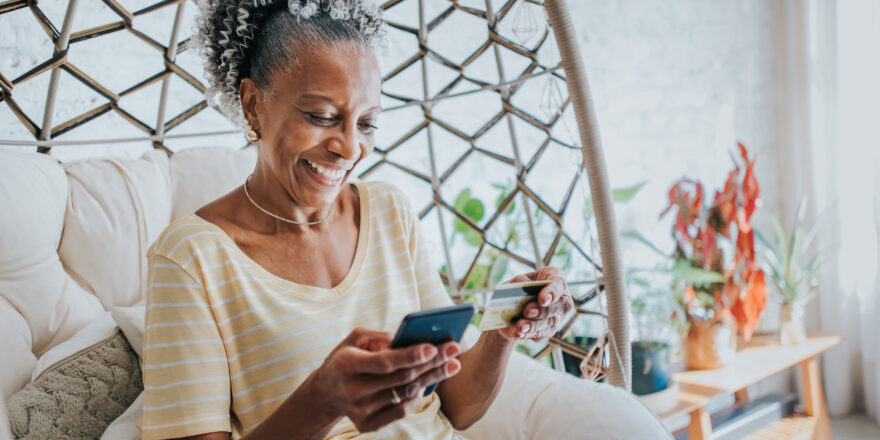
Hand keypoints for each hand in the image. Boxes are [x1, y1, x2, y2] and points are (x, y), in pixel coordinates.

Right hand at [307, 328, 461, 431]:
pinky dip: (415, 397)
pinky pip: (399, 412)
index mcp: (347, 365)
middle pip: (401, 377)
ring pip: (404, 393)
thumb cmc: (345, 359)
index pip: (385, 362)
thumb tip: (403, 340)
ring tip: (452, 364)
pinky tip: (428, 383)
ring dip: (432, 378)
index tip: (433, 346)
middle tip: (455, 350)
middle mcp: (353, 390)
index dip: (410, 355)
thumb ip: (376, 336)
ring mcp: (360, 411)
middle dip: (432, 362)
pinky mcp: (366, 424)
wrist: (324, 393)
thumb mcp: (353, 340)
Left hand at [496, 266, 573, 341]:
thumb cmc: (517, 287)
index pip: (559, 283)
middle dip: (543, 310)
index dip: (553, 292)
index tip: (543, 299)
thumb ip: (519, 282)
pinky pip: (539, 335)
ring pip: (550, 324)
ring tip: (520, 327)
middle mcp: (561, 299)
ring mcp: (556, 317)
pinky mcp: (546, 331)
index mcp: (555, 279)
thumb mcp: (516, 280)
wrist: (509, 306)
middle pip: (561, 307)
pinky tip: (517, 333)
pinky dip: (526, 334)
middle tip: (528, 311)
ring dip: (533, 326)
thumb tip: (520, 287)